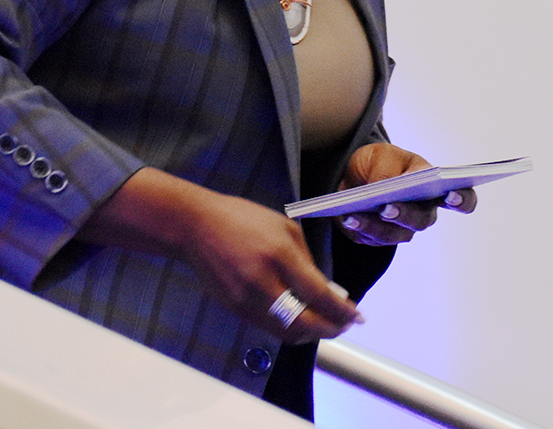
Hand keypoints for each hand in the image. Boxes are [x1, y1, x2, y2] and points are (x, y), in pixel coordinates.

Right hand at [79, 168, 363, 342]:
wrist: (194, 226)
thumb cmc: (242, 219)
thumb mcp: (284, 227)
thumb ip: (308, 260)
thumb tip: (327, 290)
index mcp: (279, 255)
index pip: (319, 296)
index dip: (342, 311)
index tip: (358, 315)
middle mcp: (263, 283)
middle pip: (304, 324)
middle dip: (330, 330)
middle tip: (344, 325)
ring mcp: (246, 300)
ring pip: (286, 333)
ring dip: (311, 333)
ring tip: (326, 324)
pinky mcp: (235, 309)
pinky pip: (269, 328)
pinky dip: (290, 329)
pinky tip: (301, 319)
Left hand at [335, 143, 477, 246]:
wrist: (353, 173)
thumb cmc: (379, 162)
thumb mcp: (382, 156)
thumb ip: (388, 170)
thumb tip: (385, 187)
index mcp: (435, 185)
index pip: (462, 197)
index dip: (462, 200)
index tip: (451, 195)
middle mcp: (424, 211)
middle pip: (423, 220)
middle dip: (405, 214)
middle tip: (387, 207)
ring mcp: (403, 228)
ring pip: (395, 234)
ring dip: (374, 225)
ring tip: (355, 215)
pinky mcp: (380, 238)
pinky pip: (372, 238)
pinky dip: (359, 228)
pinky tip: (347, 218)